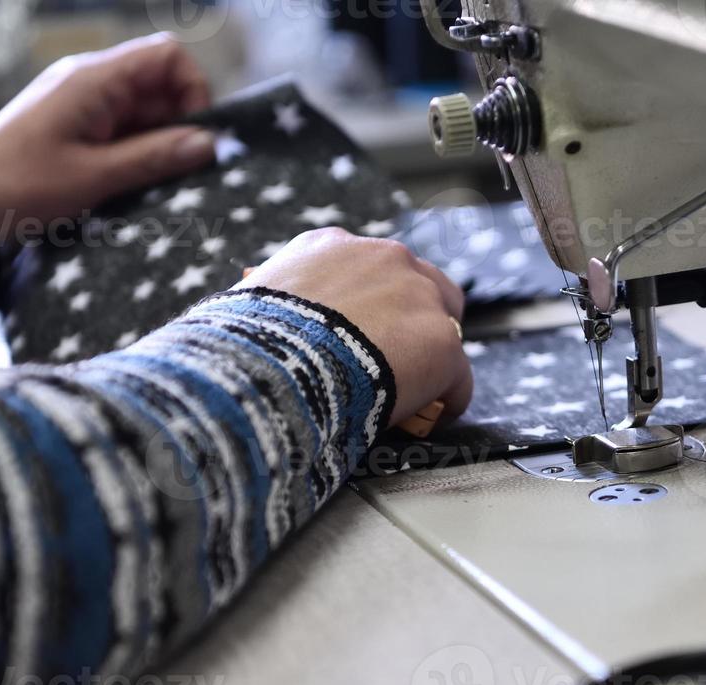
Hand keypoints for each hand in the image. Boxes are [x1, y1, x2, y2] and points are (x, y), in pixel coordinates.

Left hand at [0, 34, 214, 241]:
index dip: (193, 89)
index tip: (194, 136)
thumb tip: (210, 143)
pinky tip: (130, 181)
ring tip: (151, 181)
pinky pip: (124, 128)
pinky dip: (137, 151)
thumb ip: (154, 157)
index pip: (167, 56)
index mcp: (95, 79)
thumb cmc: (22, 184)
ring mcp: (83, 101)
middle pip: (161, 85)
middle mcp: (92, 80)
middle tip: (177, 169)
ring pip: (145, 110)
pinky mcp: (76, 124)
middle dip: (179, 124)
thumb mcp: (94, 177)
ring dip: (158, 143)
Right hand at [242, 229, 472, 423]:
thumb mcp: (248, 308)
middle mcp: (382, 257)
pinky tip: (433, 417)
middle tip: (399, 358)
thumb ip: (271, 310)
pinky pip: (459, 377)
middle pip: (421, 284)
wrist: (271, 368)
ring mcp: (418, 297)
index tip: (360, 334)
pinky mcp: (442, 343)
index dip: (370, 305)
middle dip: (415, 318)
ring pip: (446, 324)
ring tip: (418, 388)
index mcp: (330, 246)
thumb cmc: (246, 346)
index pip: (368, 267)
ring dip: (434, 353)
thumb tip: (252, 334)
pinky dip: (448, 398)